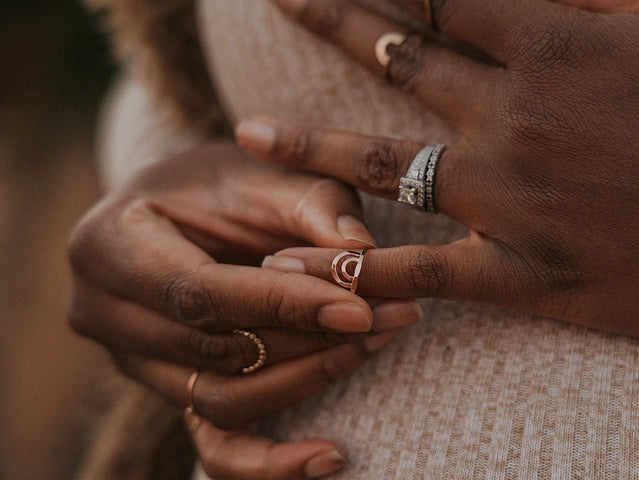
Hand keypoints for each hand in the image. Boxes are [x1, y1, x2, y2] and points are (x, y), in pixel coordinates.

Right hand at [69, 142, 420, 476]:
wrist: (186, 207)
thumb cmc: (225, 184)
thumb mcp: (269, 174)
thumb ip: (315, 205)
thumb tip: (363, 251)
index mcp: (109, 244)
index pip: (199, 293)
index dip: (282, 306)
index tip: (358, 308)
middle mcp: (104, 313)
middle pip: (215, 351)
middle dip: (310, 339)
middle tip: (389, 316)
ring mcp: (131, 362)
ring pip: (223, 399)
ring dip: (307, 378)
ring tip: (374, 343)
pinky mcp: (168, 389)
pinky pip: (214, 446)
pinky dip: (270, 462)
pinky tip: (331, 456)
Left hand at [244, 0, 638, 343]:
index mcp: (560, 43)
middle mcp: (517, 117)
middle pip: (399, 54)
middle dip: (332, 19)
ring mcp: (512, 201)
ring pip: (385, 168)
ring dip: (310, 148)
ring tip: (249, 137)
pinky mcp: (528, 276)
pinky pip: (420, 273)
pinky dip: (359, 267)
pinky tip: (302, 264)